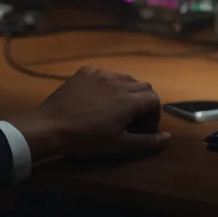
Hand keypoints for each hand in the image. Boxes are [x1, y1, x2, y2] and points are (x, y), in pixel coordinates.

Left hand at [8, 66, 168, 159]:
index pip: (154, 98)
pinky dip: (109, 84)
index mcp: (129, 99)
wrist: (50, 127)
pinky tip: (99, 98)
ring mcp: (100, 73)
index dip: (154, 114)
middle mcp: (118, 81)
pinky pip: (105, 74)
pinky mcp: (85, 72)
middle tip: (133, 119)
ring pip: (125, 78)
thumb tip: (168, 137)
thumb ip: (146, 141)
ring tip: (117, 108)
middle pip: (143, 86)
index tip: (145, 127)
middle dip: (143, 102)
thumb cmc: (86, 139)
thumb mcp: (118, 145)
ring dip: (128, 91)